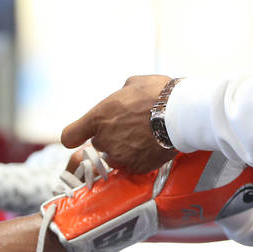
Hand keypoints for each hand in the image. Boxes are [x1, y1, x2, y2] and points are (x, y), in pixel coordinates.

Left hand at [60, 74, 174, 173]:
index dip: (75, 136)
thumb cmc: (158, 93)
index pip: (70, 136)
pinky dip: (140, 158)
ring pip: (116, 156)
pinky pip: (132, 165)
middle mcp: (105, 139)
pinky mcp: (137, 167)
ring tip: (144, 136)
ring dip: (124, 149)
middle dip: (111, 137)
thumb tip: (123, 98)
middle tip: (131, 126)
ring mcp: (120, 156)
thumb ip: (120, 95)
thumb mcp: (133, 84)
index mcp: (98, 117)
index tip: (80, 136)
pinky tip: (152, 145)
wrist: (182, 113)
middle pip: (99, 144)